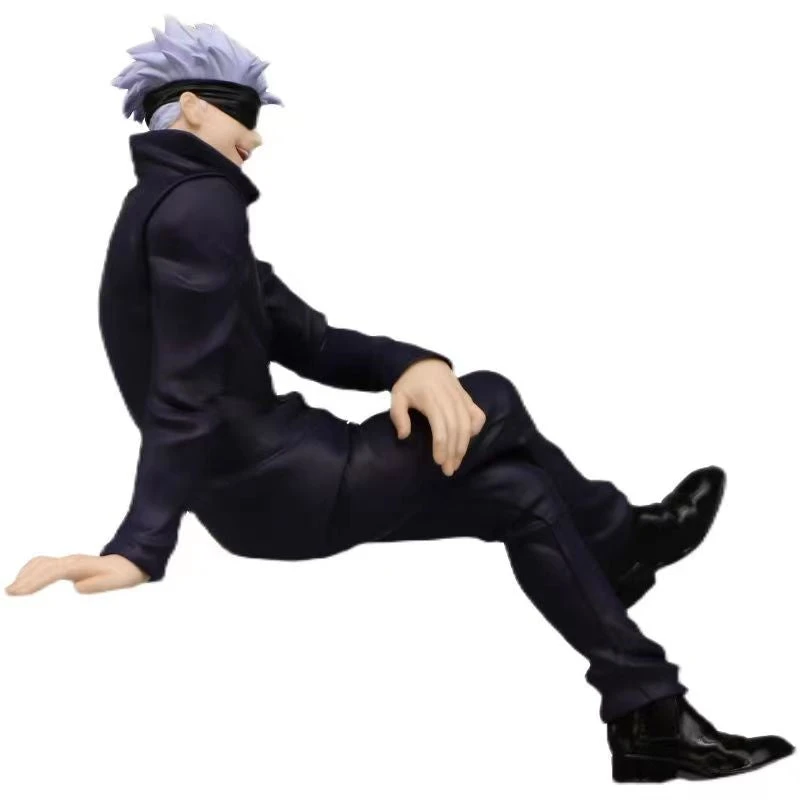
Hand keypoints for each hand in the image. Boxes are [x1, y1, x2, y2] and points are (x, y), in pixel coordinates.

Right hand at [5, 554, 149, 595]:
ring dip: (25, 575)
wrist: (127, 564)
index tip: (20, 590)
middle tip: (10, 593)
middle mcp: (71, 561)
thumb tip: (77, 587)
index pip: (53, 572)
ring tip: (12, 591)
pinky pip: (43, 565)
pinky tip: (23, 582)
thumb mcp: (114, 582)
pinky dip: (30, 571)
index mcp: (81, 565)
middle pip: (43, 566)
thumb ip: (96, 585)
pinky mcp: (66, 565)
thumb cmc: (121, 575)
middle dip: (25, 579)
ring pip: (41, 564)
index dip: (36, 581)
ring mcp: (67, 562)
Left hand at [390, 359, 485, 475]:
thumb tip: (403, 436)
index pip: (441, 426)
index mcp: (431, 398)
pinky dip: (475, 428)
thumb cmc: (409, 384)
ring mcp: (460, 398)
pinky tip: (468, 440)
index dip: (441, 445)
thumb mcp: (397, 396)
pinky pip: (477, 415)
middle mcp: (448, 398)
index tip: (439, 461)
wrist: (425, 364)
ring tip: (457, 462)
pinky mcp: (467, 398)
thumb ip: (398, 415)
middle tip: (448, 470)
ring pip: (467, 424)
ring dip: (464, 446)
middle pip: (456, 429)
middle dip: (454, 452)